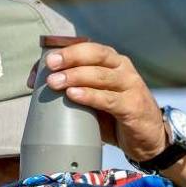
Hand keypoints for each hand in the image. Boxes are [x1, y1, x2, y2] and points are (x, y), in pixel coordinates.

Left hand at [31, 41, 166, 162]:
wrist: (149, 138)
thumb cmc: (116, 116)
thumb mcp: (95, 98)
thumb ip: (74, 87)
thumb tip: (36, 83)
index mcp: (112, 61)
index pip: (88, 48)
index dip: (65, 51)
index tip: (45, 61)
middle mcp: (123, 69)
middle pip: (95, 55)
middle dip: (70, 58)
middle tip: (50, 66)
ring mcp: (131, 86)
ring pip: (100, 75)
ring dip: (75, 77)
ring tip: (55, 83)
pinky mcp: (134, 106)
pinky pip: (109, 99)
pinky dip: (90, 96)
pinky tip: (74, 95)